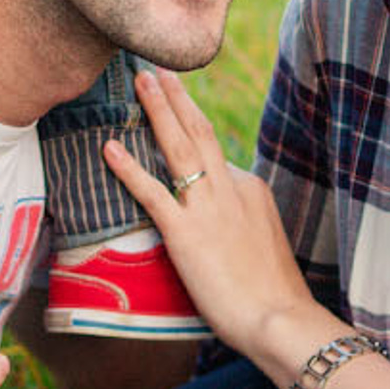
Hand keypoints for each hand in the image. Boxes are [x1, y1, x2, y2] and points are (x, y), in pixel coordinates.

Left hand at [101, 66, 315, 360]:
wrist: (280, 319)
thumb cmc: (274, 295)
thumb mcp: (264, 245)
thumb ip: (243, 223)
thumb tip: (224, 222)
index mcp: (251, 189)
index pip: (216, 155)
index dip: (193, 131)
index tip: (176, 111)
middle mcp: (231, 189)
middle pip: (200, 132)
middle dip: (177, 99)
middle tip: (156, 69)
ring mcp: (208, 208)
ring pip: (179, 146)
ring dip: (158, 110)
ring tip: (141, 81)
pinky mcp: (186, 233)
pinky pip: (152, 192)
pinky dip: (129, 168)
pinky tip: (110, 148)